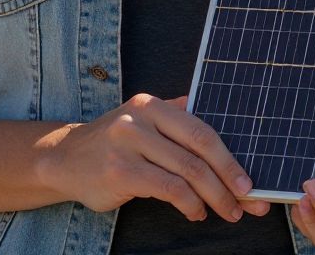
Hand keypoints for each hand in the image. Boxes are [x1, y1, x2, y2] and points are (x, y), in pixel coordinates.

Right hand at [43, 93, 271, 222]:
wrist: (65, 158)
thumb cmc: (114, 142)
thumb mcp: (143, 121)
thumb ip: (177, 119)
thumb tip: (226, 131)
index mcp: (154, 103)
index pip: (202, 128)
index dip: (230, 156)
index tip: (250, 180)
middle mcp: (142, 117)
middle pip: (200, 148)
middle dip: (229, 177)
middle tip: (248, 200)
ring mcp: (130, 143)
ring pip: (187, 171)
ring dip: (214, 197)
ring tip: (226, 211)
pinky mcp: (121, 171)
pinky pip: (168, 189)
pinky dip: (189, 204)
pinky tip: (196, 212)